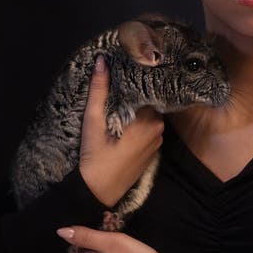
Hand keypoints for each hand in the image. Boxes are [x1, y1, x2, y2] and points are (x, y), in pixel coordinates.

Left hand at [56, 225, 169, 252]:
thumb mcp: (111, 242)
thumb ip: (86, 236)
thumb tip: (61, 231)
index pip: (75, 245)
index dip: (88, 233)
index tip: (105, 229)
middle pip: (87, 252)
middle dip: (99, 240)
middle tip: (118, 233)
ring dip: (108, 249)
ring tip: (125, 244)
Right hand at [79, 54, 164, 207]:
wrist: (97, 193)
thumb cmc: (95, 155)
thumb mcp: (93, 120)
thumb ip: (99, 89)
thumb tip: (102, 60)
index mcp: (148, 118)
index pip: (147, 89)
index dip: (136, 79)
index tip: (126, 68)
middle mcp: (158, 127)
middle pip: (149, 101)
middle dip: (136, 94)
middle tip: (120, 83)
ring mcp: (158, 140)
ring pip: (149, 114)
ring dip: (138, 109)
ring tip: (122, 100)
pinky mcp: (153, 150)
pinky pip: (149, 128)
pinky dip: (140, 123)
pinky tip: (126, 120)